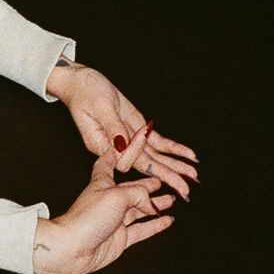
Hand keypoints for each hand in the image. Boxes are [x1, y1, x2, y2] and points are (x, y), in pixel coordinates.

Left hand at [32, 141, 175, 273]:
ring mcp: (115, 220)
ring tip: (171, 200)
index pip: (107, 164)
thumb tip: (151, 204)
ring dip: (155, 205)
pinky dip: (156, 225)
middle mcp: (109, 201)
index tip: (124, 148)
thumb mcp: (116, 196)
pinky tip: (167, 220)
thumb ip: (138, 194)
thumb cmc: (87, 219)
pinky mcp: (120, 238)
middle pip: (131, 189)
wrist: (72, 249)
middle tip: (163, 181)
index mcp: (102, 184)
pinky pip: (142, 229)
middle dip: (147, 185)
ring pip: (140, 210)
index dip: (115, 155)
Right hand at [50, 62, 200, 201]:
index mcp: (102, 146)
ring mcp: (127, 140)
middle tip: (185, 191)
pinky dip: (172, 148)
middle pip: (145, 164)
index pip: (127, 159)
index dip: (144, 160)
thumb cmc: (85, 93)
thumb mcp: (99, 108)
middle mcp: (116, 148)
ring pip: (154, 156)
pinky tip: (187, 155)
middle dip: (167, 176)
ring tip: (193, 175)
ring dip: (174, 165)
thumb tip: (123, 145)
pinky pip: (156, 142)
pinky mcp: (135, 129)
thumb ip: (112, 128)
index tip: (158, 157)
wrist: (80, 82)